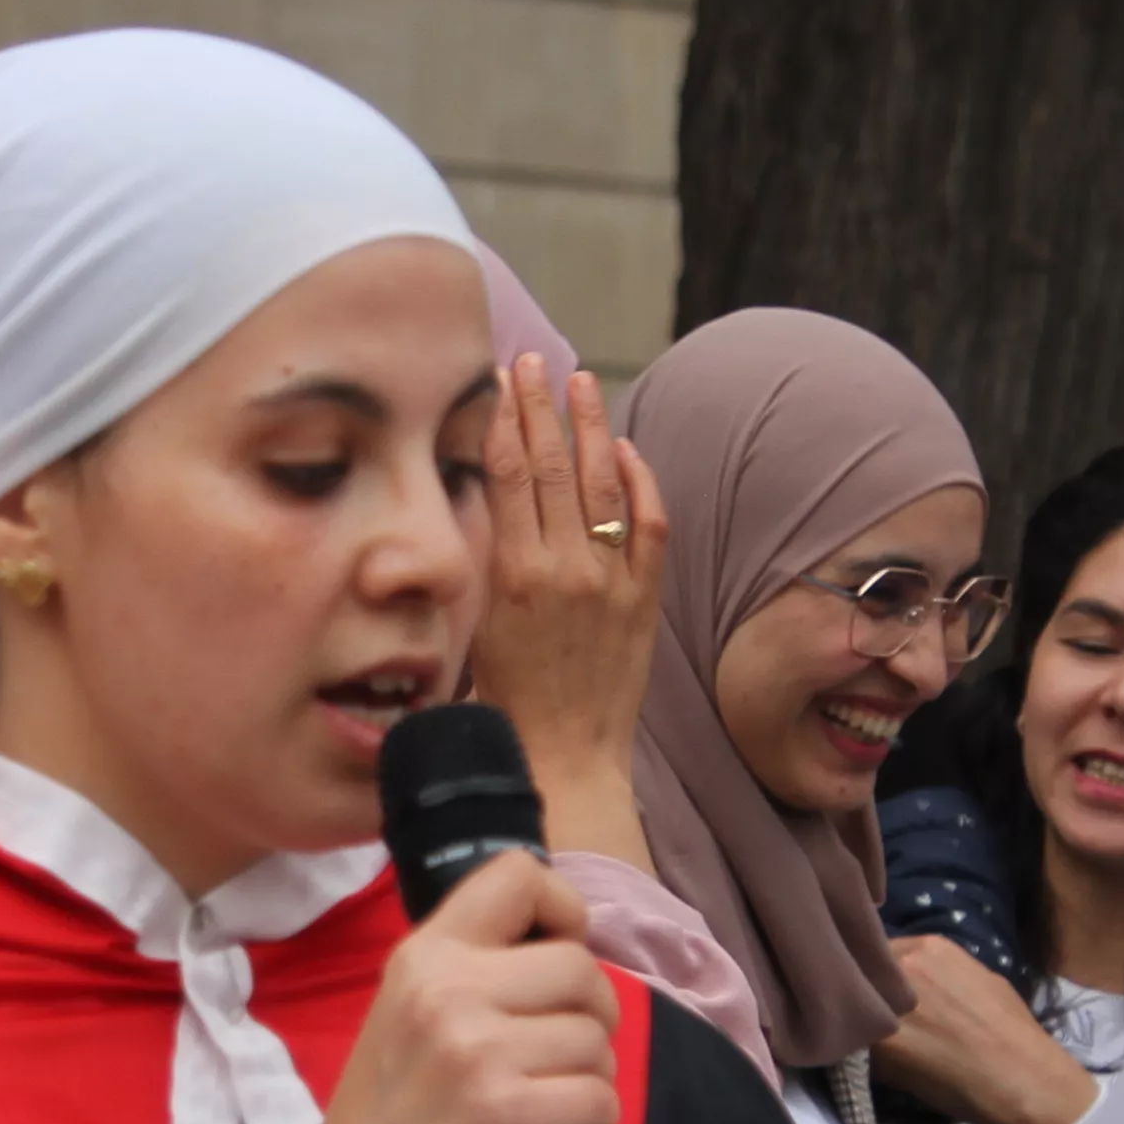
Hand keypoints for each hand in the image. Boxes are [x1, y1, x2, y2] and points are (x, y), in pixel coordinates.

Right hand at [281, 850, 617, 1123]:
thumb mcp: (404, 1017)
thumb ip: (467, 975)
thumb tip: (561, 947)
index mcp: (423, 956)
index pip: (518, 873)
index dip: (562, 908)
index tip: (557, 953)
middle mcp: (448, 989)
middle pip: (580, 966)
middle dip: (590, 1013)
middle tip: (556, 1052)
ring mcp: (478, 1049)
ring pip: (597, 1037)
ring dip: (589, 1075)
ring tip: (543, 1100)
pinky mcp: (509, 1110)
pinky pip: (601, 1097)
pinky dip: (591, 1121)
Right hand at [466, 353, 672, 870]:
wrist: (565, 761)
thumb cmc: (505, 708)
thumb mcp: (474, 632)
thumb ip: (484, 567)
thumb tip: (485, 508)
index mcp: (513, 576)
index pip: (506, 475)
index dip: (502, 420)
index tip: (498, 380)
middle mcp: (566, 568)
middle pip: (552, 465)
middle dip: (540, 406)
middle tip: (532, 362)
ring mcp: (612, 581)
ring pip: (604, 483)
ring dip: (592, 427)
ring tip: (581, 383)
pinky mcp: (645, 599)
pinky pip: (649, 524)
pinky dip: (641, 482)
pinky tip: (628, 450)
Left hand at [873, 935, 1104, 1123]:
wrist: (1020, 1078)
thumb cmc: (1012, 1034)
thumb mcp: (981, 981)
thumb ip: (940, 974)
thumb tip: (918, 984)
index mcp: (930, 946)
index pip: (879, 948)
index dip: (874, 973)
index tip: (877, 992)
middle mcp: (904, 963)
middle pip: (859, 970)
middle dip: (861, 992)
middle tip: (870, 1017)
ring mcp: (888, 998)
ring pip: (852, 1003)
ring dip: (856, 1020)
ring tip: (868, 1040)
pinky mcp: (877, 1041)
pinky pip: (853, 1040)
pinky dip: (855, 1051)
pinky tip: (874, 1064)